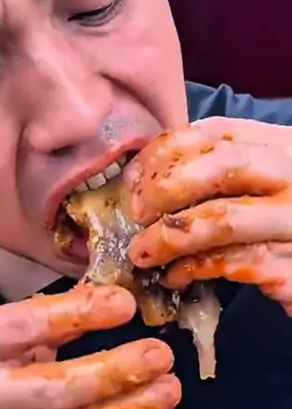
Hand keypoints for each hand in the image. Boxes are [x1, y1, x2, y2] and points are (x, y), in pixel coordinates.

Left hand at [126, 118, 291, 313]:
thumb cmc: (284, 222)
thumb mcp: (264, 182)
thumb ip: (221, 171)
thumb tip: (146, 182)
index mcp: (281, 145)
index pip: (216, 132)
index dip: (165, 152)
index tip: (133, 178)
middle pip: (220, 165)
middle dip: (165, 188)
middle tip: (136, 214)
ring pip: (223, 219)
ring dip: (171, 237)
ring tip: (142, 252)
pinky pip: (233, 263)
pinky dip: (194, 269)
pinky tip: (174, 276)